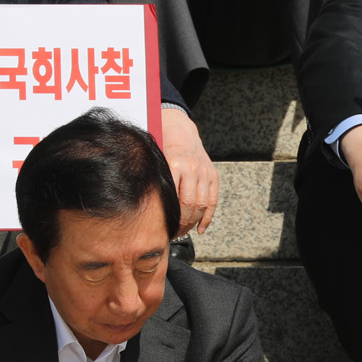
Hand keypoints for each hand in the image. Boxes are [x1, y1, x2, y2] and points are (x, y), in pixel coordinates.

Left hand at [161, 106, 220, 234]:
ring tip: (184, 231)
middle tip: (173, 233)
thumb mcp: (155, 161)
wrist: (179, 127)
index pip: (174, 200)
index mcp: (174, 165)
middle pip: (189, 205)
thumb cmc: (162, 145)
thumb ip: (156, 181)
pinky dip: (207, 217)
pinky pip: (212, 200)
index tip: (164, 229)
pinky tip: (201, 229)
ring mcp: (204, 172)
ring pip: (201, 205)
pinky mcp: (213, 174)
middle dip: (182, 223)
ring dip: (193, 222)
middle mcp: (191, 168)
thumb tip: (149, 210)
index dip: (170, 218)